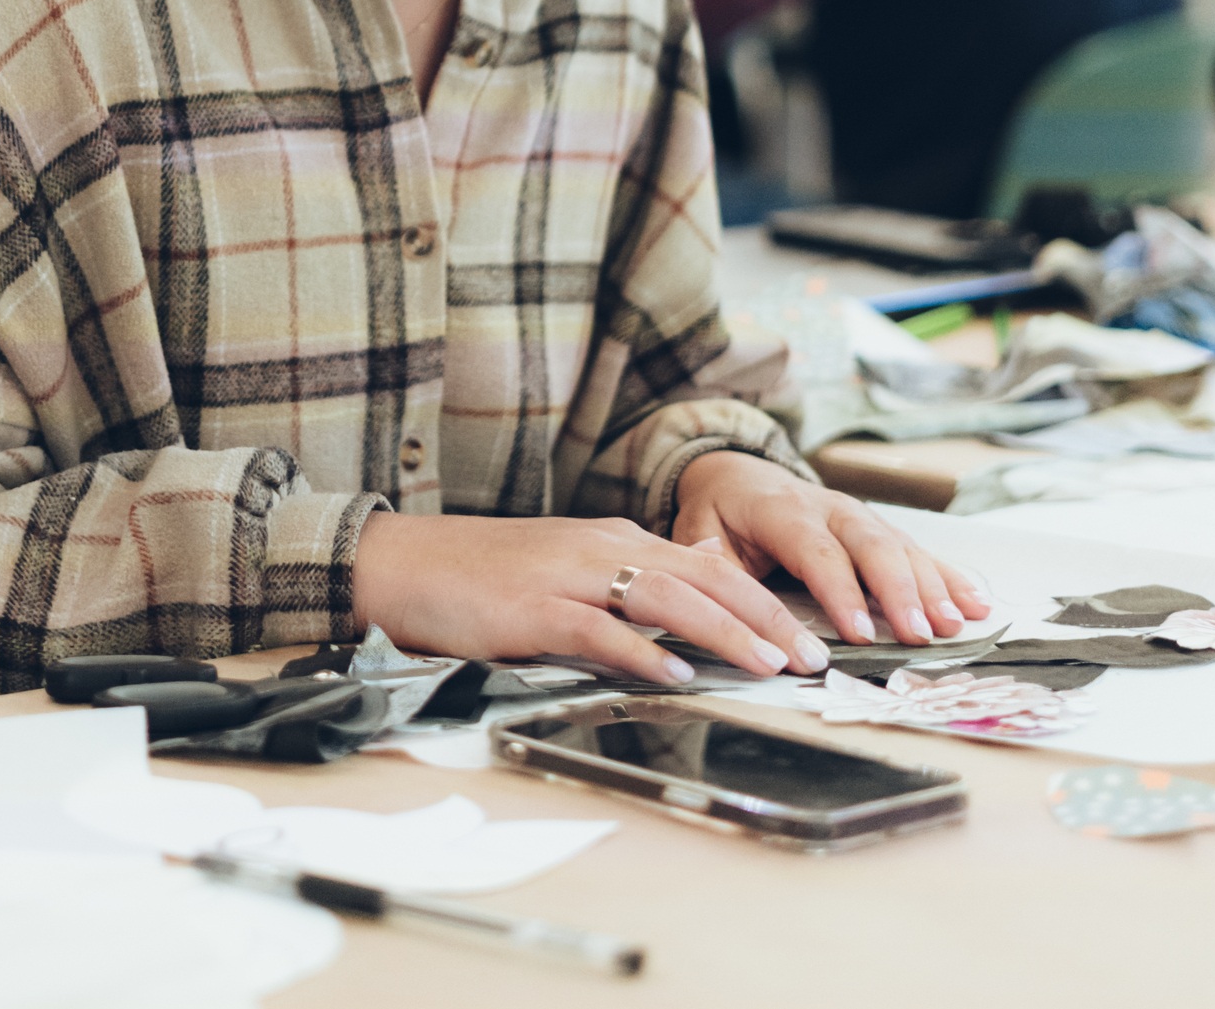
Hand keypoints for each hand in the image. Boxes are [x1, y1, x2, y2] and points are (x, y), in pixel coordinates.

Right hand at [351, 508, 833, 687]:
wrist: (405, 561)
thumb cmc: (484, 575)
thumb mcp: (567, 571)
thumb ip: (622, 594)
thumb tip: (683, 629)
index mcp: (614, 541)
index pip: (709, 566)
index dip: (763, 599)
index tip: (805, 635)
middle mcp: (602, 549)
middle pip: (704, 576)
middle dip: (765, 616)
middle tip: (810, 656)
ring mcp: (568, 575)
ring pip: (665, 596)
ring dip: (724, 631)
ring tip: (767, 662)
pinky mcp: (532, 609)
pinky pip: (599, 629)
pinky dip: (642, 651)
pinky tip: (675, 672)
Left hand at [672, 449, 991, 649]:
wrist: (734, 472)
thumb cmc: (719, 512)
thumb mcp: (699, 533)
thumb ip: (713, 566)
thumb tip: (724, 604)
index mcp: (781, 508)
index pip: (816, 550)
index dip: (840, 591)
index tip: (859, 634)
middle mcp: (828, 506)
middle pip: (871, 545)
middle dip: (900, 591)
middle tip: (922, 634)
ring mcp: (857, 514)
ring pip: (901, 546)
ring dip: (931, 586)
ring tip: (954, 625)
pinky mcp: (876, 527)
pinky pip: (917, 549)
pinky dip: (949, 575)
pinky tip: (975, 601)